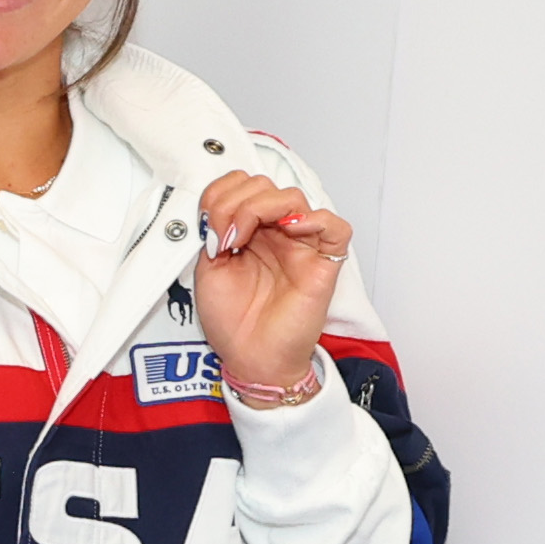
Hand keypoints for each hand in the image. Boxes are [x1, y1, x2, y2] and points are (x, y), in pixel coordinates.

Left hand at [188, 172, 344, 400]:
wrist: (251, 358)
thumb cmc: (233, 321)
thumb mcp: (208, 269)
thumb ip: (213, 234)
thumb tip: (216, 210)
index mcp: (248, 231)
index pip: (242, 185)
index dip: (222, 193)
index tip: (209, 223)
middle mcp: (274, 234)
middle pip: (264, 186)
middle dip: (235, 202)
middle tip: (224, 235)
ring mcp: (300, 245)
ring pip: (293, 197)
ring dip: (260, 207)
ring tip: (242, 238)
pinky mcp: (323, 264)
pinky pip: (336, 228)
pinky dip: (315, 220)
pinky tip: (291, 230)